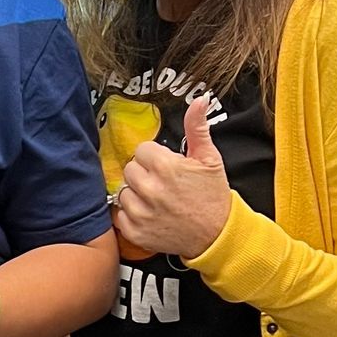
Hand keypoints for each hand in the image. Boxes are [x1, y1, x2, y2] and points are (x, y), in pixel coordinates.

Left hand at [113, 96, 232, 261]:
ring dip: (136, 194)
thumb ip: (198, 128)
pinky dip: (131, 215)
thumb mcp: (210, 159)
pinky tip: (148, 214)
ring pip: (123, 191)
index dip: (154, 157)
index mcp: (166, 167)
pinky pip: (119, 215)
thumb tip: (199, 101)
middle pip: (130, 169)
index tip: (165, 166)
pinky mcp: (136, 232)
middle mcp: (150, 189)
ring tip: (156, 199)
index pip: (141, 150)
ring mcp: (141, 213)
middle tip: (162, 183)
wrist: (217, 235)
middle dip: (144, 174)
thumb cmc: (213, 197)